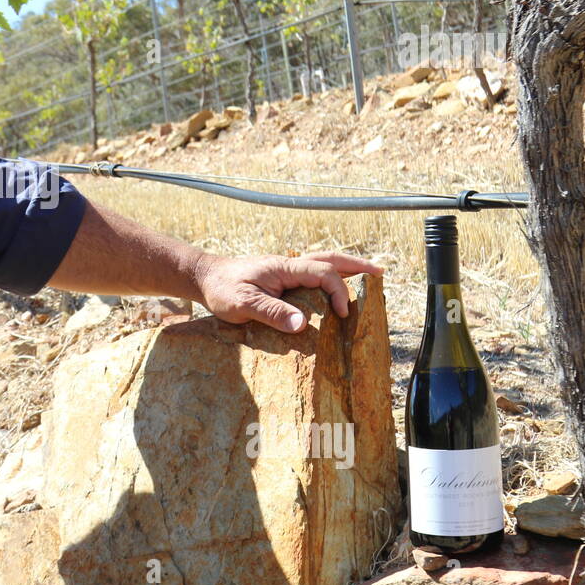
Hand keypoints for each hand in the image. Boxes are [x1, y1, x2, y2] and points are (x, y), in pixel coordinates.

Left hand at [195, 250, 383, 333]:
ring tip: (367, 276)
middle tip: (380, 273)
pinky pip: (310, 273)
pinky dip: (328, 276)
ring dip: (345, 268)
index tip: (343, 314)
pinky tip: (333, 288)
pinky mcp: (279, 278)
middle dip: (356, 266)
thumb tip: (303, 325)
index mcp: (283, 268)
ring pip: (321, 263)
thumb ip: (272, 313)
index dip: (338, 292)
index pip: (322, 273)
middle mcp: (287, 265)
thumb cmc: (221, 290)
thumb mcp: (243, 304)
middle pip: (329, 260)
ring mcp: (284, 270)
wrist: (204, 278)